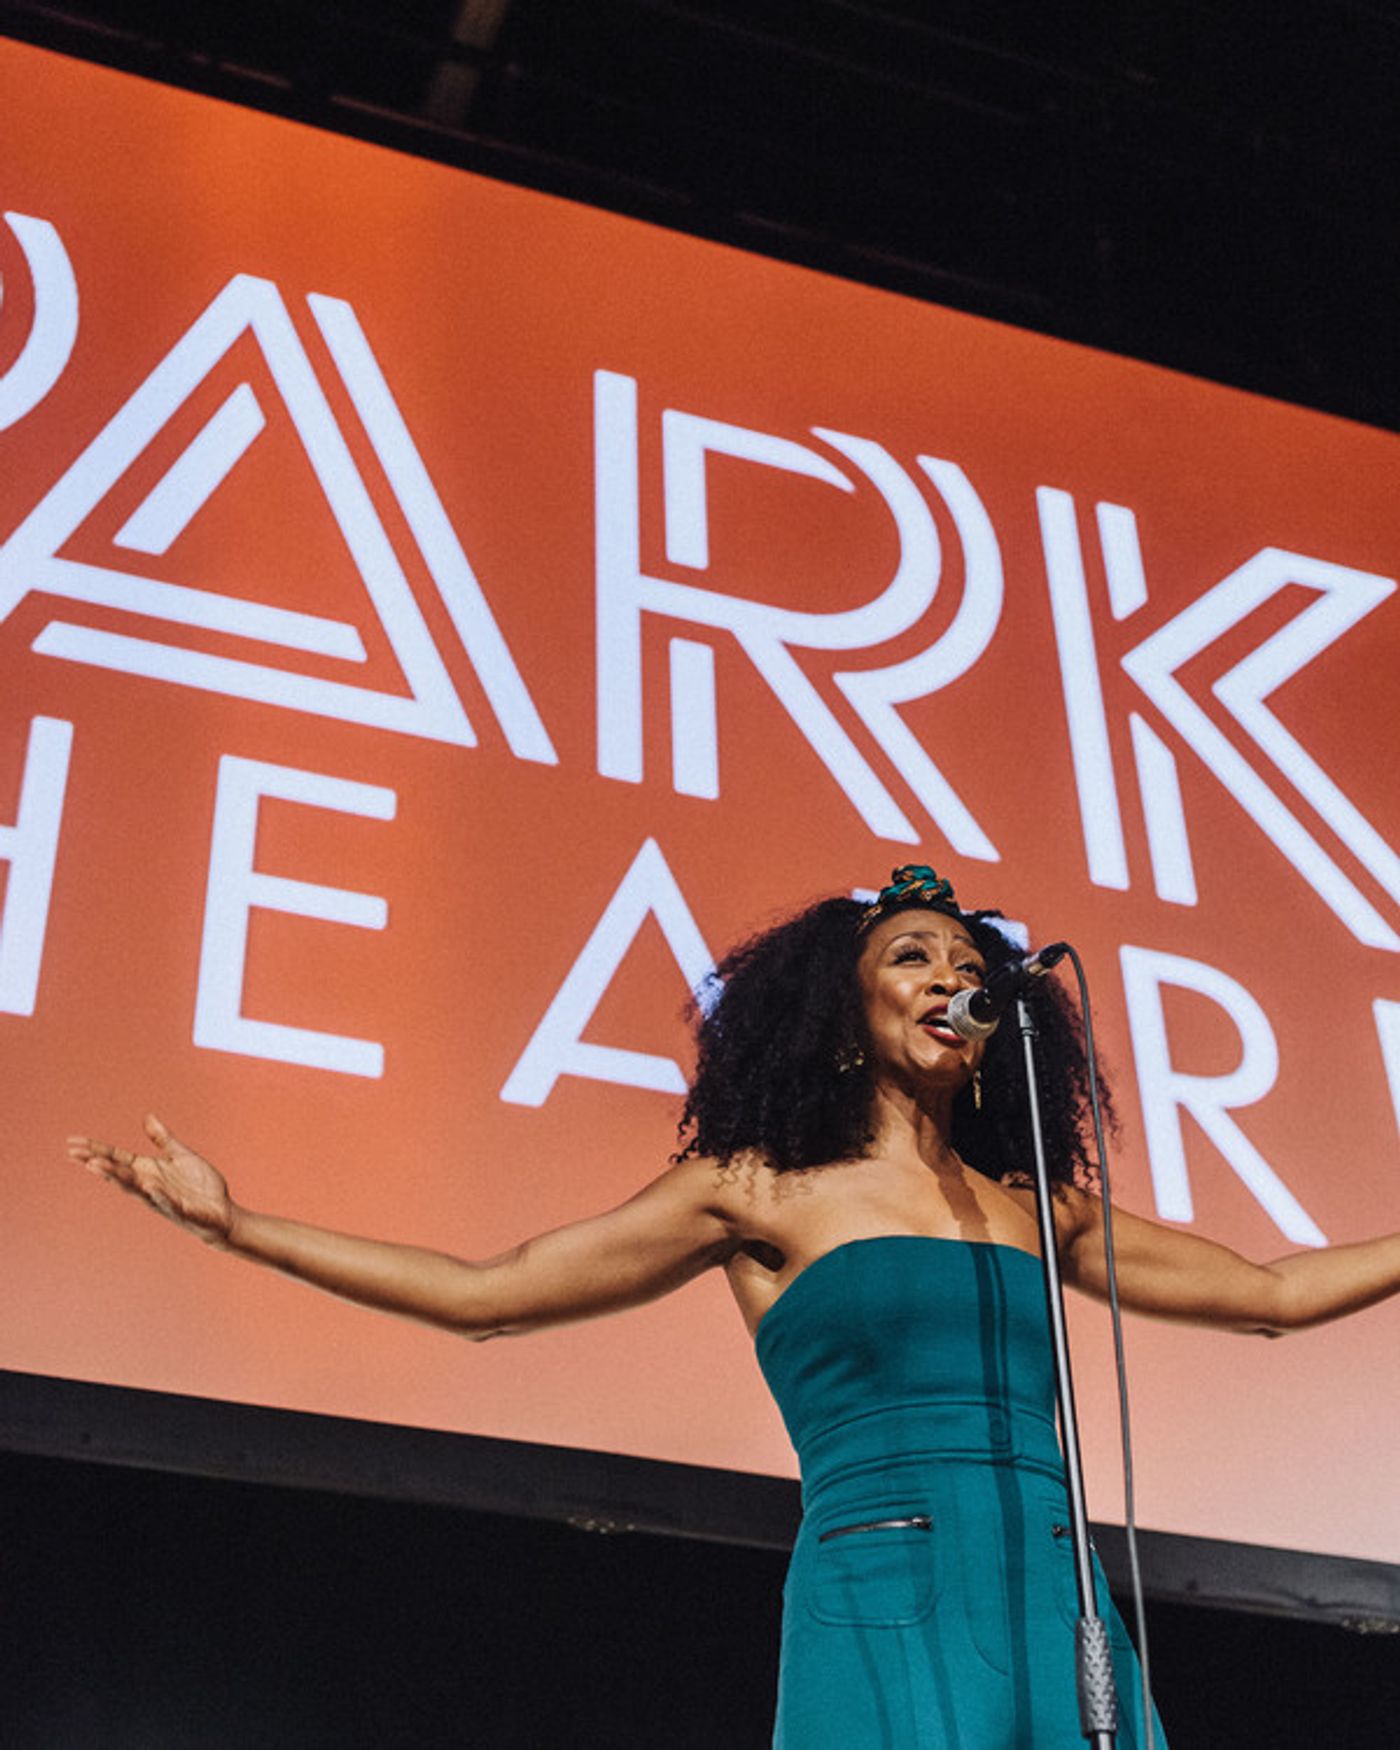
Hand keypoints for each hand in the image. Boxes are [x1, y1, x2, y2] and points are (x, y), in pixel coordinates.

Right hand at [68, 1114, 235, 1247]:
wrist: (222, 1212)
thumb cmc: (199, 1186)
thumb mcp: (180, 1155)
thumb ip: (163, 1139)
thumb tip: (147, 1117)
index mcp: (148, 1171)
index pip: (117, 1159)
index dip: (96, 1150)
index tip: (73, 1143)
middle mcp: (149, 1186)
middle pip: (119, 1174)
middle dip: (99, 1164)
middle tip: (76, 1154)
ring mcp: (163, 1199)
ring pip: (136, 1189)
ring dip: (117, 1178)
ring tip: (97, 1166)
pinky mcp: (182, 1210)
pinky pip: (168, 1203)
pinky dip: (159, 1195)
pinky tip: (149, 1186)